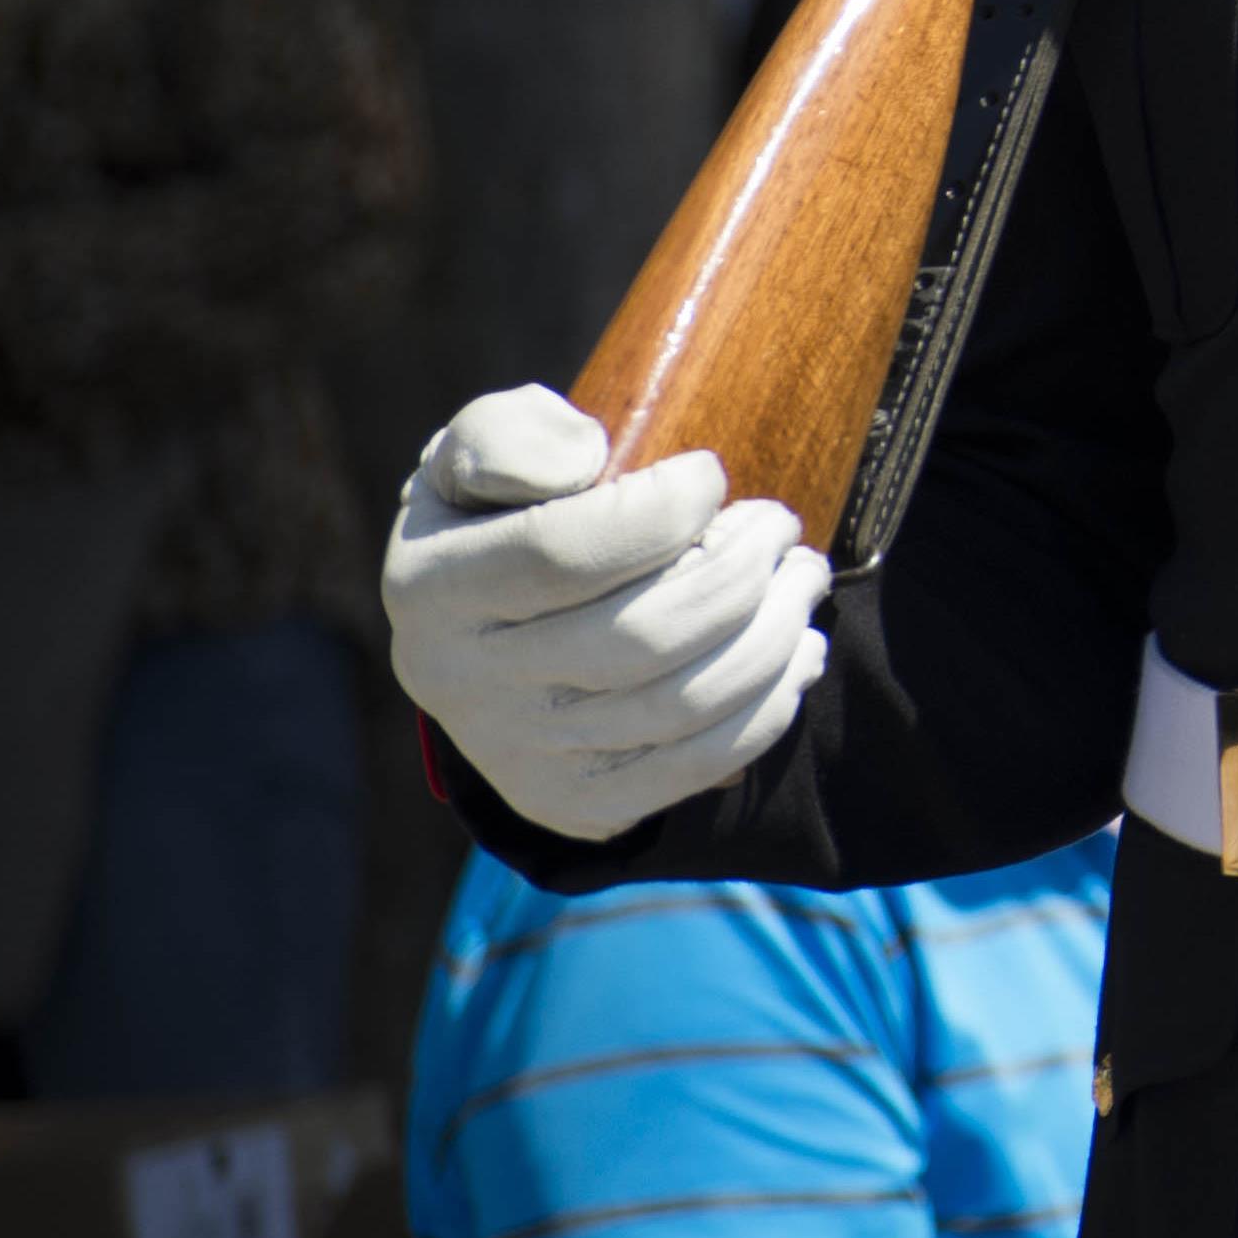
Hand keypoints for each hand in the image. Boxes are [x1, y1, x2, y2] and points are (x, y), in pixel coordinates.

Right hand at [381, 385, 830, 842]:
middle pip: (643, 637)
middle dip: (743, 573)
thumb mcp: (482, 450)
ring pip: (683, 703)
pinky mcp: (575, 802)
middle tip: (782, 527)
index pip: (564, 553)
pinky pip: (697, 765)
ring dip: (776, 633)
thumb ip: (512, 435)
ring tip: (804, 578)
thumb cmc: (504, 515)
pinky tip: (799, 652)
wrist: (485, 636)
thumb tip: (582, 461)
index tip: (711, 473)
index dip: (661, 511)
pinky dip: (771, 706)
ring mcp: (518, 753)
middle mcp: (462, 682)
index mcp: (434, 586)